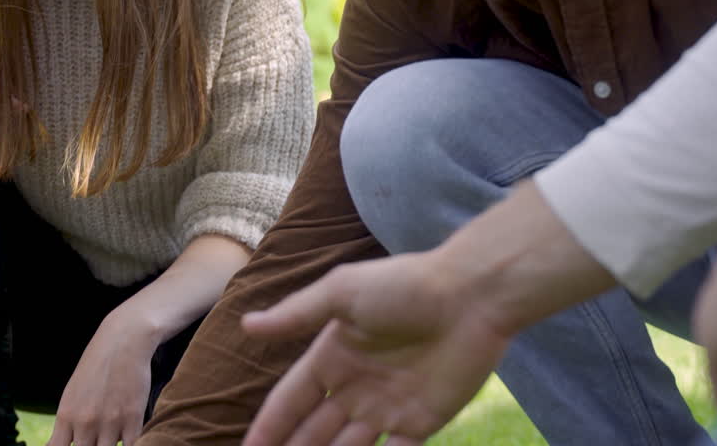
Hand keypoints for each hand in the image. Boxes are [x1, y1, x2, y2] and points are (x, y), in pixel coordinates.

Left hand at [48, 309, 159, 445]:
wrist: (123, 341)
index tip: (75, 445)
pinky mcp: (133, 418)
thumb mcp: (72, 393)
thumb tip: (57, 445)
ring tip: (112, 432)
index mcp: (66, 415)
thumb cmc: (97, 367)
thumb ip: (67, 422)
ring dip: (110, 445)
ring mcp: (110, 422)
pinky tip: (129, 436)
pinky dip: (131, 444)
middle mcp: (85, 422)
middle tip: (97, 437)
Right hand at [241, 250, 510, 445]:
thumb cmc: (403, 285)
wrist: (470, 296)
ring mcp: (387, 407)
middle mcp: (354, 387)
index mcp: (332, 356)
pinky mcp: (420, 422)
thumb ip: (296, 314)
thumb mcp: (342, 293)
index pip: (291, 400)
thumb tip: (246, 324)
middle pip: (313, 431)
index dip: (269, 426)